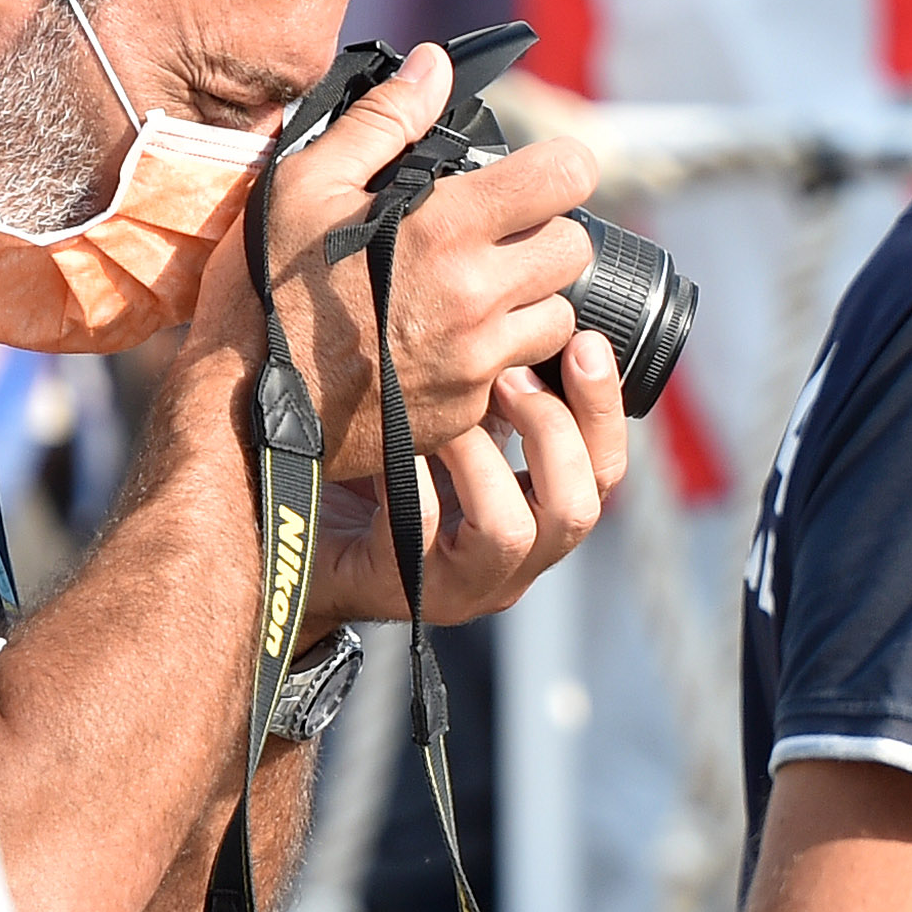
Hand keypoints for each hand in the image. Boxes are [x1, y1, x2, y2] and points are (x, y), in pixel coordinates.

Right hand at [187, 42, 601, 475]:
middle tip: (498, 238)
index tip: (533, 177)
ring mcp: (479, 360)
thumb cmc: (265, 288)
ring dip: (531, 302)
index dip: (557, 168)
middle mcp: (477, 295)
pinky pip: (520, 374)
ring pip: (560, 317)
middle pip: (575, 249)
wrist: (243, 408)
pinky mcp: (471, 409)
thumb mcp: (304, 185)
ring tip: (475, 296)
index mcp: (445, 228)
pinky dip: (501, 359)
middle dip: (546, 235)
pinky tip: (449, 346)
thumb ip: (383, 121)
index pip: (567, 177)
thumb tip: (435, 64)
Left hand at [307, 333, 627, 626]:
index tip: (583, 342)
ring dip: (483, 455)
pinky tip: (400, 439)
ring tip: (452, 412)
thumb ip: (503, 405)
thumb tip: (537, 324)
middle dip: (555, 429)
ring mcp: (464, 583)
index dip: (604, 408)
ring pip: (511, 530)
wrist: (305, 545)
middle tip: (511, 375)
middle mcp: (517, 562)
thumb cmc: (384, 485)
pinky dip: (417, 477)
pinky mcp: (406, 588)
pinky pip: (423, 528)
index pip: (606, 474)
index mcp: (541, 520)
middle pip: (580, 509)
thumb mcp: (458, 439)